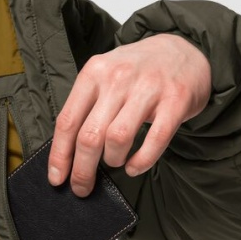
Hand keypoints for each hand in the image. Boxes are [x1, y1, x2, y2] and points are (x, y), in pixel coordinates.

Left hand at [48, 33, 211, 195]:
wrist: (183, 51)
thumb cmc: (136, 74)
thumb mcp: (104, 79)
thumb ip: (85, 110)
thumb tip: (65, 157)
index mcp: (94, 73)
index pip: (68, 121)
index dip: (59, 156)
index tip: (57, 179)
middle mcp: (118, 77)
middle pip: (90, 136)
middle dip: (82, 170)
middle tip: (82, 188)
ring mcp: (148, 87)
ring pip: (118, 139)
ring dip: (113, 160)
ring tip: (116, 161)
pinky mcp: (175, 100)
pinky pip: (154, 140)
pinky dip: (141, 161)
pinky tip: (134, 167)